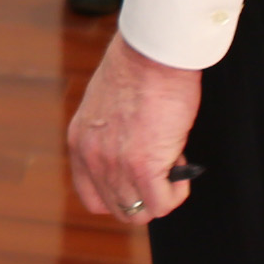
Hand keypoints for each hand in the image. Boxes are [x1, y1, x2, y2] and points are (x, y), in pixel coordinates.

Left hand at [66, 30, 201, 224]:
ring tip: (173, 160)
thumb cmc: (139, 67)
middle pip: (119, 208)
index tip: (139, 182)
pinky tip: (182, 167)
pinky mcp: (143, 166)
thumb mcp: (107, 104)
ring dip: (162, 193)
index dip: (120, 196)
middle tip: (162, 164)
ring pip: (140, 211)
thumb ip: (111, 133)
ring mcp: (115, 165)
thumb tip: (135, 151)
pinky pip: (163, 203)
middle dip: (145, 194)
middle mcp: (92, 158)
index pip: (91, 197)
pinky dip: (177, 193)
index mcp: (81, 142)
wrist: (153, 52)